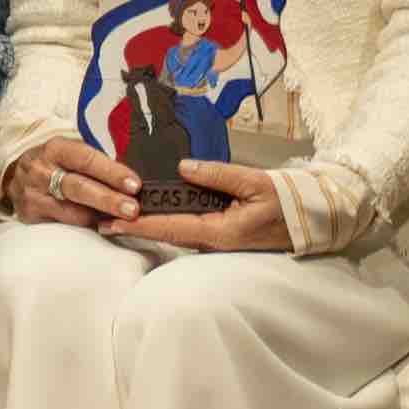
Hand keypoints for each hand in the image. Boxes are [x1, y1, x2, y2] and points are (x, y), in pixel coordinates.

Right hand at [1, 135, 140, 228]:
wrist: (18, 175)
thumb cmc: (55, 163)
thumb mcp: (70, 152)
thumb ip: (97, 163)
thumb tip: (133, 181)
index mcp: (55, 149)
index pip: (86, 159)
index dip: (112, 173)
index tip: (135, 185)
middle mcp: (40, 171)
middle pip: (79, 188)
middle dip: (109, 200)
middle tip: (132, 209)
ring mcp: (33, 195)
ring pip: (72, 212)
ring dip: (102, 217)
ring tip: (123, 220)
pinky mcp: (30, 215)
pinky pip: (65, 225)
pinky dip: (86, 225)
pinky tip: (100, 224)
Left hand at [104, 158, 291, 253]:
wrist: (309, 218)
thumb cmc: (285, 201)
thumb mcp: (253, 182)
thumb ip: (216, 174)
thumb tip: (183, 167)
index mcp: (220, 232)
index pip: (171, 227)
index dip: (139, 225)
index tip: (111, 222)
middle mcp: (214, 241)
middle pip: (166, 232)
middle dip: (134, 225)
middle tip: (100, 217)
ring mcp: (217, 241)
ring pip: (175, 230)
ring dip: (148, 222)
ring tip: (116, 212)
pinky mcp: (220, 234)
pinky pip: (188, 227)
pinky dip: (167, 218)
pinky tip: (151, 209)